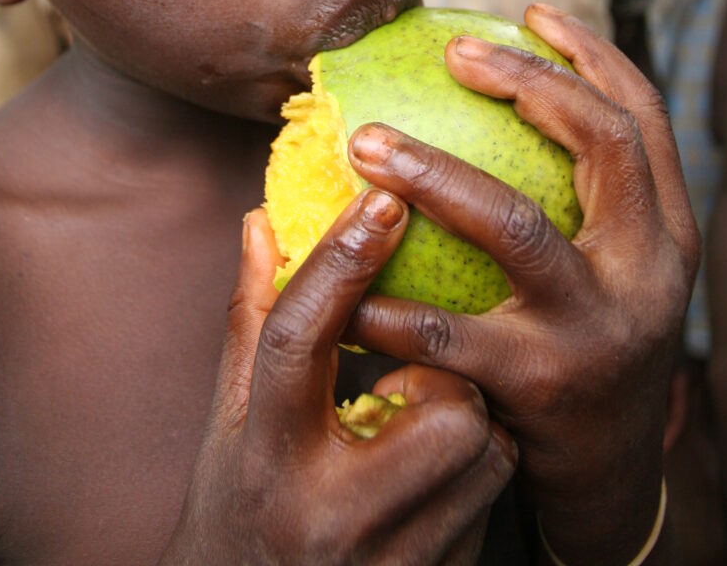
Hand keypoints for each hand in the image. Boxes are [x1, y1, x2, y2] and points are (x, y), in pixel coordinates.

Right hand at [159, 192, 515, 565]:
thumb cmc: (238, 503)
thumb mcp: (231, 417)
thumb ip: (252, 318)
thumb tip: (261, 221)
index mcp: (266, 455)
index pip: (300, 336)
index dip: (343, 259)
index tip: (382, 197)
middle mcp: (329, 514)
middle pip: (443, 403)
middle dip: (440, 372)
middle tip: (411, 373)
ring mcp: (391, 563)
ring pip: (488, 449)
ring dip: (470, 420)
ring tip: (421, 424)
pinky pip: (495, 503)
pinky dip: (477, 473)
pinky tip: (433, 478)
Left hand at [344, 3, 699, 565]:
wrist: (605, 486)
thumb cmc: (584, 351)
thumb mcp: (607, 274)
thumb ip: (577, 204)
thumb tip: (491, 102)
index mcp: (665, 234)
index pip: (644, 120)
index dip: (592, 56)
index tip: (530, 13)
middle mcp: (648, 272)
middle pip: (602, 146)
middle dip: (527, 83)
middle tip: (452, 53)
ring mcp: (599, 330)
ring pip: (517, 225)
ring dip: (434, 174)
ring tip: (366, 143)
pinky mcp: (541, 388)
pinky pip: (446, 327)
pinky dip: (386, 299)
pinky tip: (338, 275)